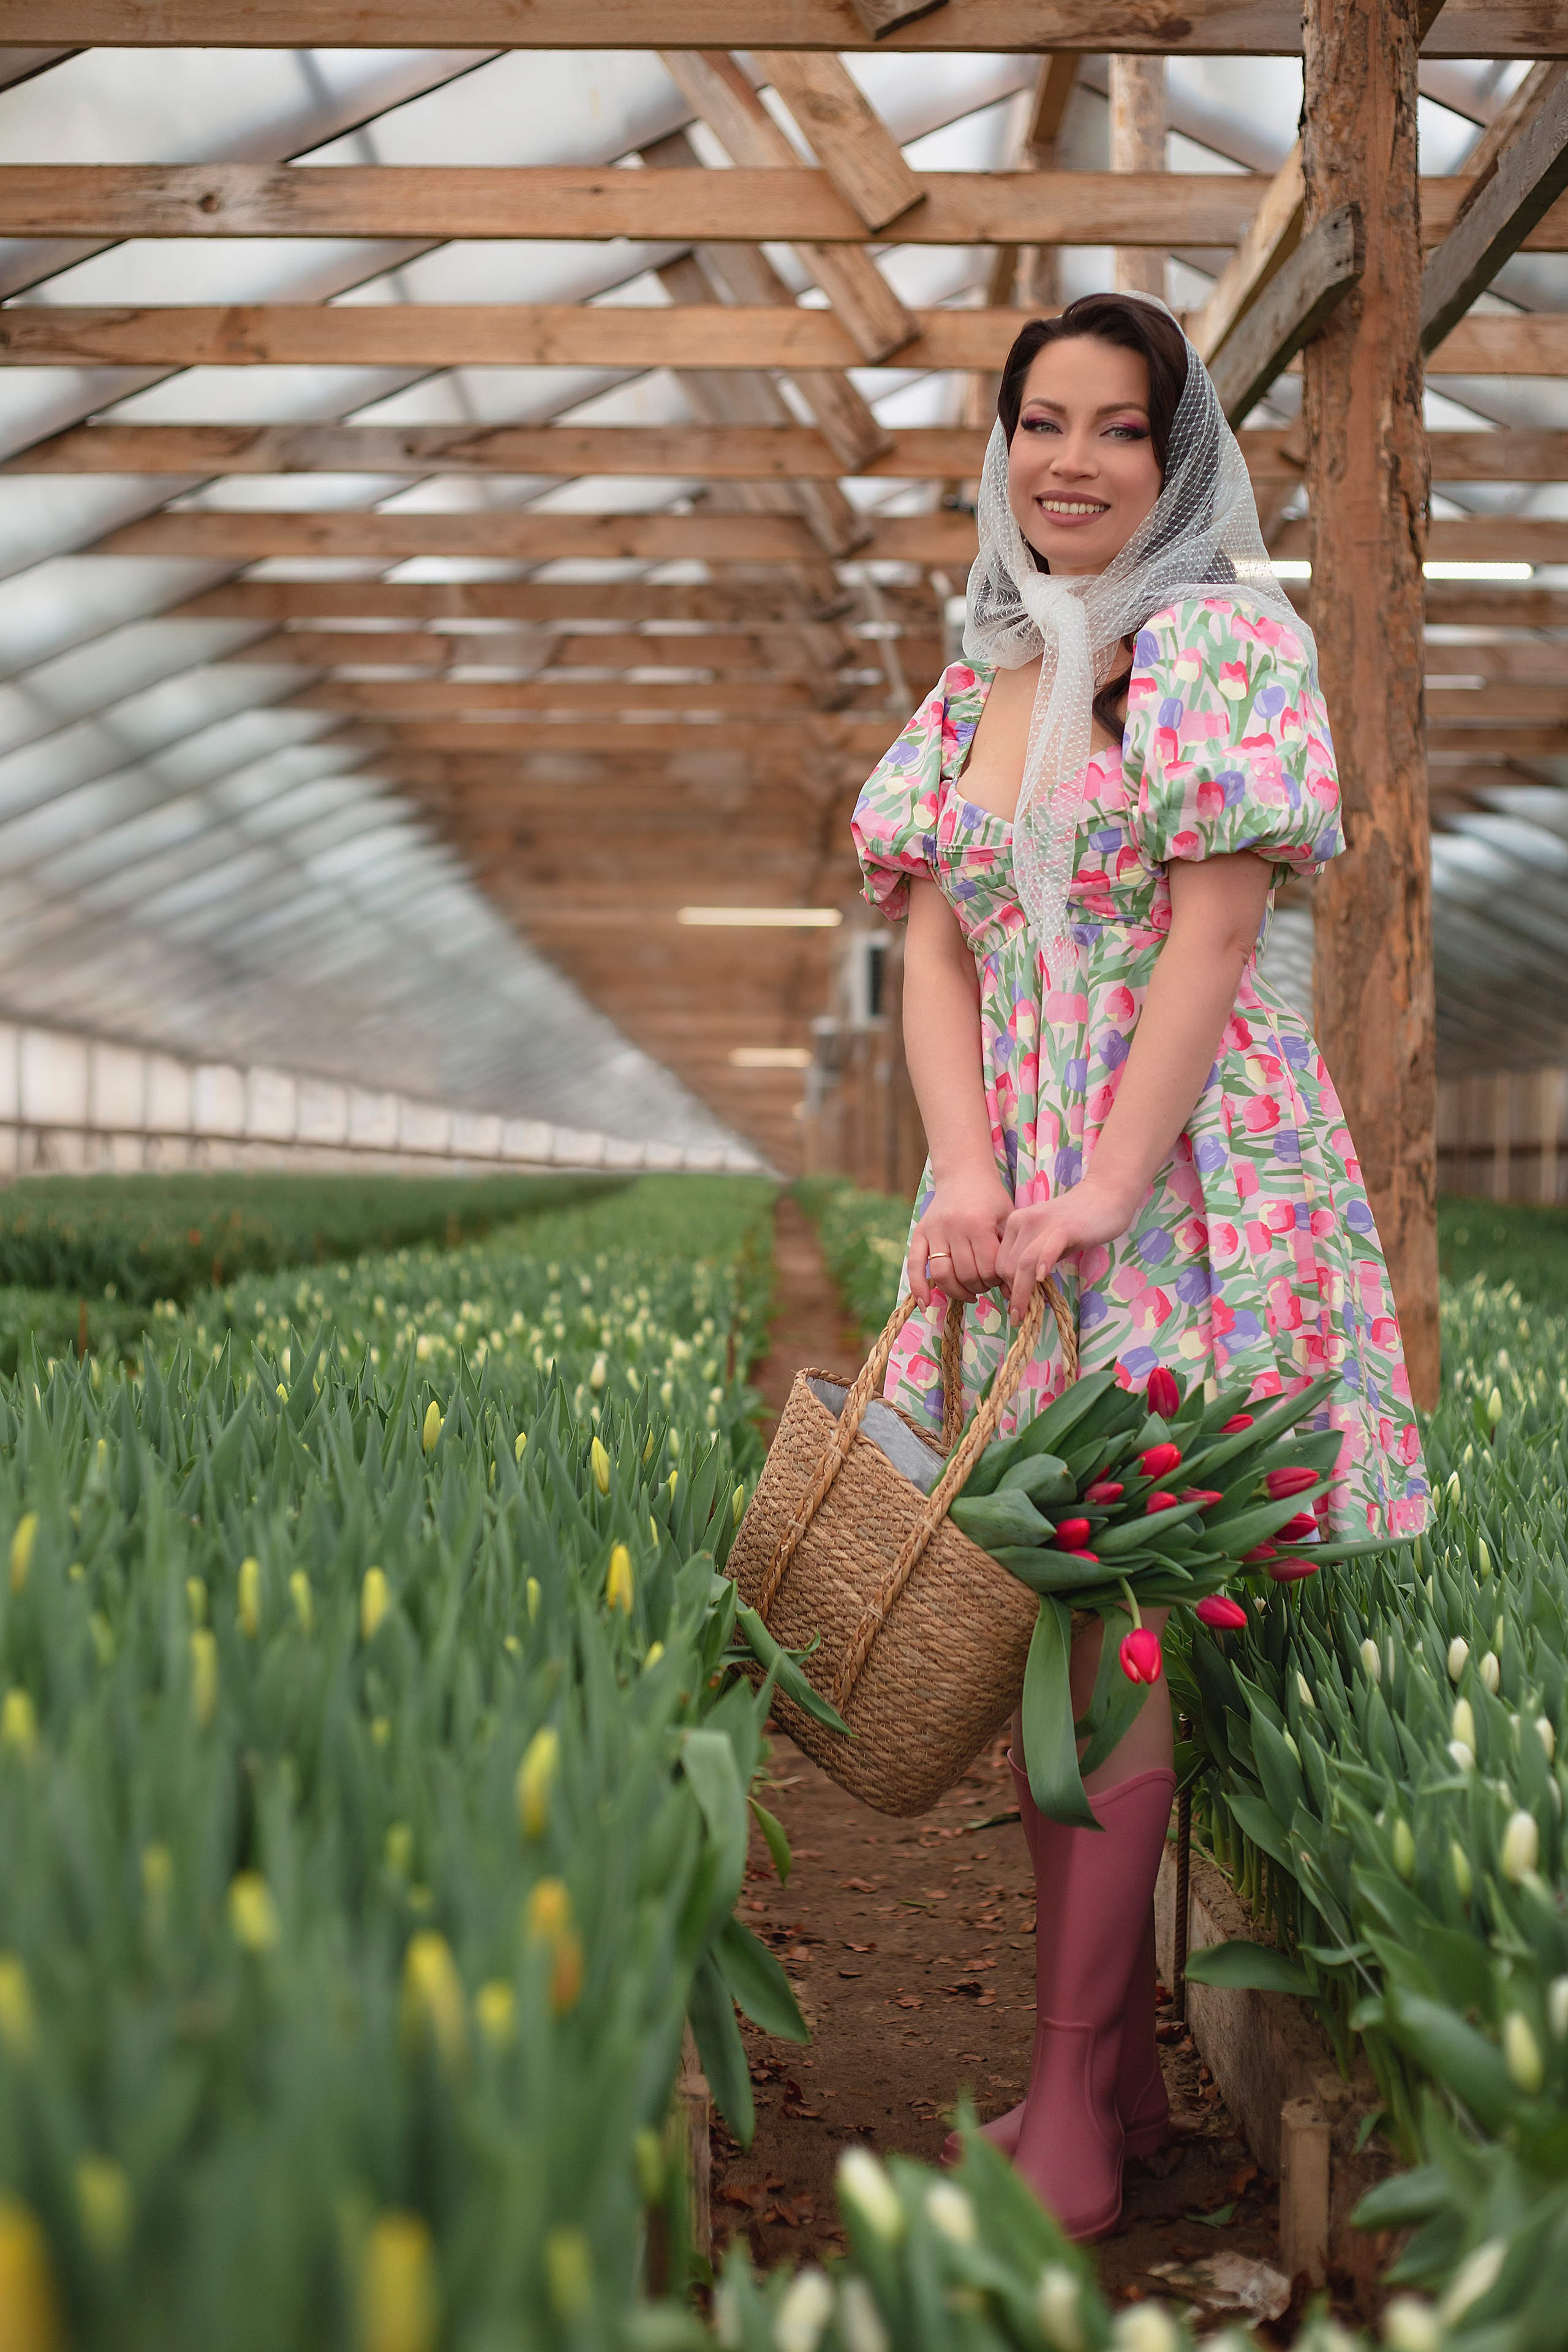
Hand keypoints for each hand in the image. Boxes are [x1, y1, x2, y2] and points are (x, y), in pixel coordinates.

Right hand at [907, 1169, 1013, 1308]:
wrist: (964, 1175)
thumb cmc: (991, 1199)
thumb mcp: (1007, 1219)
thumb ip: (1010, 1253)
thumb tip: (1012, 1291)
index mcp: (977, 1223)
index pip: (988, 1267)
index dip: (997, 1279)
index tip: (1001, 1277)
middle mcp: (953, 1227)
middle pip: (966, 1274)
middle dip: (980, 1286)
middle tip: (986, 1284)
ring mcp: (934, 1231)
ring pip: (942, 1275)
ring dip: (957, 1291)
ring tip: (969, 1292)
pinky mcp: (920, 1233)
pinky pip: (915, 1265)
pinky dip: (918, 1287)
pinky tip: (926, 1305)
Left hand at [995, 1175, 1139, 1318]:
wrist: (1105, 1196)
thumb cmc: (1077, 1222)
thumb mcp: (1048, 1240)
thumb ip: (1034, 1260)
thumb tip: (1023, 1290)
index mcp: (1015, 1224)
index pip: (1000, 1262)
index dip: (1005, 1287)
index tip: (1015, 1305)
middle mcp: (1023, 1222)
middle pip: (1008, 1266)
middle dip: (1013, 1295)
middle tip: (1021, 1316)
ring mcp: (1043, 1224)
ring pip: (1023, 1263)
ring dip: (1022, 1293)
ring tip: (1025, 1314)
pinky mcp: (1064, 1227)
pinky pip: (1048, 1248)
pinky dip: (1043, 1265)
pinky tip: (1041, 1279)